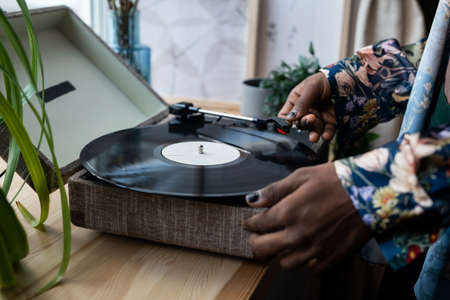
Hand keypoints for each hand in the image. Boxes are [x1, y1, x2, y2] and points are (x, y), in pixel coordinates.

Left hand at [243, 163, 370, 271]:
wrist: (372, 191)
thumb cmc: (336, 180)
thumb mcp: (302, 176)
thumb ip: (274, 190)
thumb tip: (252, 200)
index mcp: (288, 212)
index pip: (257, 225)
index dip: (249, 224)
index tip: (250, 221)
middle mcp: (299, 235)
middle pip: (264, 249)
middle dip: (255, 241)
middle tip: (257, 235)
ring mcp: (316, 249)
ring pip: (284, 263)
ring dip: (279, 253)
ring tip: (282, 241)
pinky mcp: (333, 257)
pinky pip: (310, 268)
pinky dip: (303, 261)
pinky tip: (305, 248)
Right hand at [278, 72, 335, 142]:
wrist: (345, 78)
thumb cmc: (324, 79)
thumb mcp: (311, 87)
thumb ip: (301, 103)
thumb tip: (290, 118)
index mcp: (296, 101)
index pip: (285, 115)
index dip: (285, 122)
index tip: (288, 126)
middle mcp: (305, 111)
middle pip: (300, 124)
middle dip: (304, 123)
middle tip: (311, 118)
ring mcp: (318, 117)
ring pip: (312, 129)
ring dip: (313, 133)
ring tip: (314, 137)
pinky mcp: (330, 121)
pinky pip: (327, 131)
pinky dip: (326, 135)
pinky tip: (325, 137)